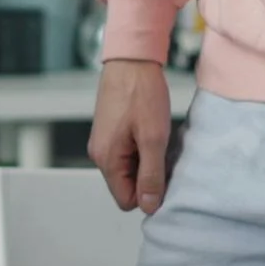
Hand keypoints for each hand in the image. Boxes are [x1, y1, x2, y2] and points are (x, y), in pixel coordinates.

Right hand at [87, 58, 174, 212]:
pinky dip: (142, 147)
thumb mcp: (154, 138)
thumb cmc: (141, 93)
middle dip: (148, 175)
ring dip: (147, 160)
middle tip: (163, 152)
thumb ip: (151, 176)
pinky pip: (127, 153)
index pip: (126, 200)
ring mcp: (103, 141)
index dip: (148, 193)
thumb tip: (150, 206)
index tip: (164, 174)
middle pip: (127, 185)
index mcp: (107, 159)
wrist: (132, 59)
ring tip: (158, 137)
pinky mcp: (110, 131)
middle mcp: (100, 153)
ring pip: (129, 168)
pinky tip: (151, 129)